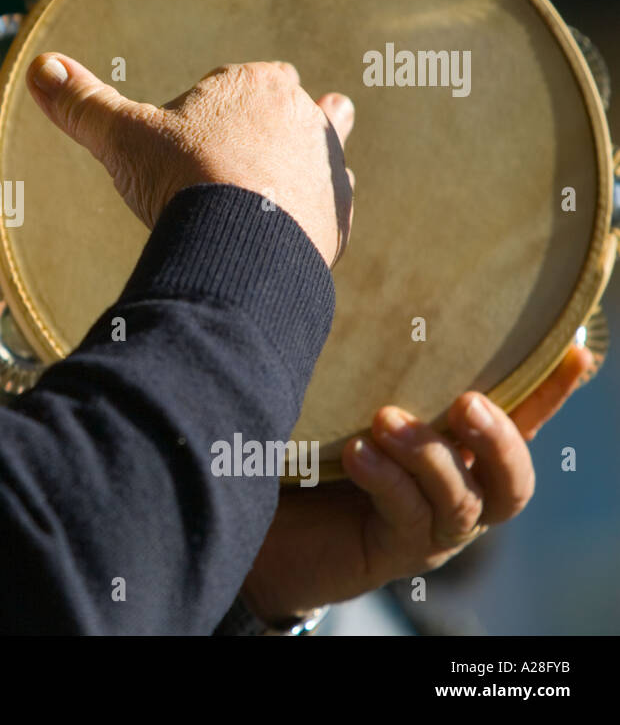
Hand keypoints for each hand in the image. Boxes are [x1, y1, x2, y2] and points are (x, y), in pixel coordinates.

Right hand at [25, 53, 353, 266]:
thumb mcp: (122, 137)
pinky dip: (313, 213)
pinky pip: (329, 205)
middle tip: (239, 154)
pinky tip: (295, 227)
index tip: (194, 137)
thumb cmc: (182, 178)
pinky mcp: (337, 212)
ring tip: (286, 178)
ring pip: (319, 152)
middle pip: (287, 108)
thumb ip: (83, 104)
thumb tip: (39, 67)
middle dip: (267, 126)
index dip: (216, 107)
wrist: (241, 243)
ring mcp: (324, 163)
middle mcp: (301, 114)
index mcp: (254, 83)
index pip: (239, 82)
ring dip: (302, 164)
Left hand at [239, 344, 596, 621]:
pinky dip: (388, 480)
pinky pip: (410, 515)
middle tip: (468, 402)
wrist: (255, 524)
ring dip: (430, 455)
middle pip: (512, 476)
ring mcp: (432, 528)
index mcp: (457, 451)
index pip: (517, 420)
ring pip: (463, 497)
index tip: (577, 352)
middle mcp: (458, 491)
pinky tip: (360, 453)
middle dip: (499, 437)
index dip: (551, 392)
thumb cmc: (303, 449)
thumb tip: (354, 279)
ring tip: (386, 420)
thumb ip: (365, 362)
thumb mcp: (339, 401)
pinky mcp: (396, 552)